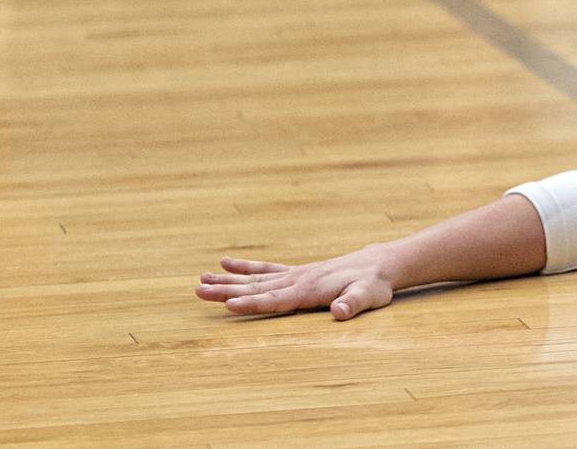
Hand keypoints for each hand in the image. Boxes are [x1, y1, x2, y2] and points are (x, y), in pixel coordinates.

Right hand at [195, 247, 396, 319]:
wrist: (378, 263)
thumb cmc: (374, 284)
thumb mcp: (369, 296)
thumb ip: (354, 304)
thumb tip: (340, 313)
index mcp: (310, 289)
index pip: (276, 299)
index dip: (253, 303)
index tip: (229, 305)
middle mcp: (298, 279)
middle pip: (257, 286)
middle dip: (227, 289)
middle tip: (198, 290)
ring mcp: (296, 274)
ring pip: (256, 277)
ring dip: (228, 279)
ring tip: (201, 279)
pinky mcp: (297, 272)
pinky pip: (266, 270)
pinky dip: (246, 268)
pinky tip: (226, 264)